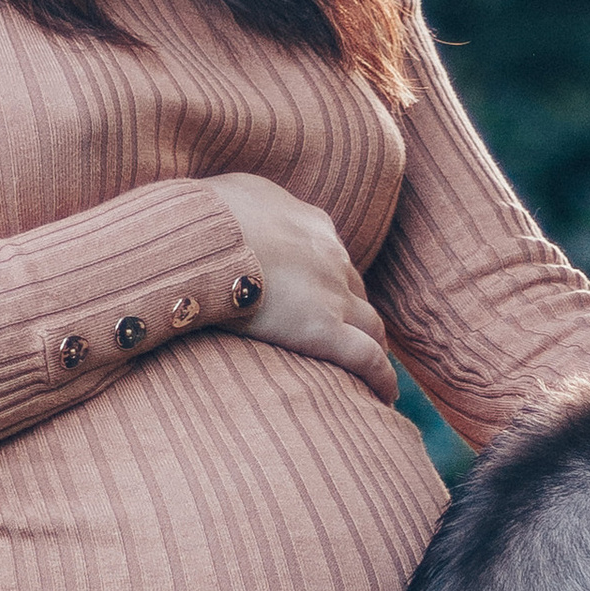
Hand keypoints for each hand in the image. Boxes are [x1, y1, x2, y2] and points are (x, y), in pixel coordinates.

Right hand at [206, 171, 396, 405]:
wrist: (205, 237)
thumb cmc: (204, 216)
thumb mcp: (231, 195)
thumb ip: (245, 209)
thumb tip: (232, 218)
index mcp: (311, 225)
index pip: (332, 257)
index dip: (333, 280)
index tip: (327, 298)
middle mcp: (331, 258)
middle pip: (356, 291)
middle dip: (358, 315)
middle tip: (354, 338)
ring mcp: (332, 295)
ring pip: (370, 325)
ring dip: (376, 346)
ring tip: (373, 372)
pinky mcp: (323, 330)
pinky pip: (366, 358)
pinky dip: (381, 378)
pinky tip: (385, 396)